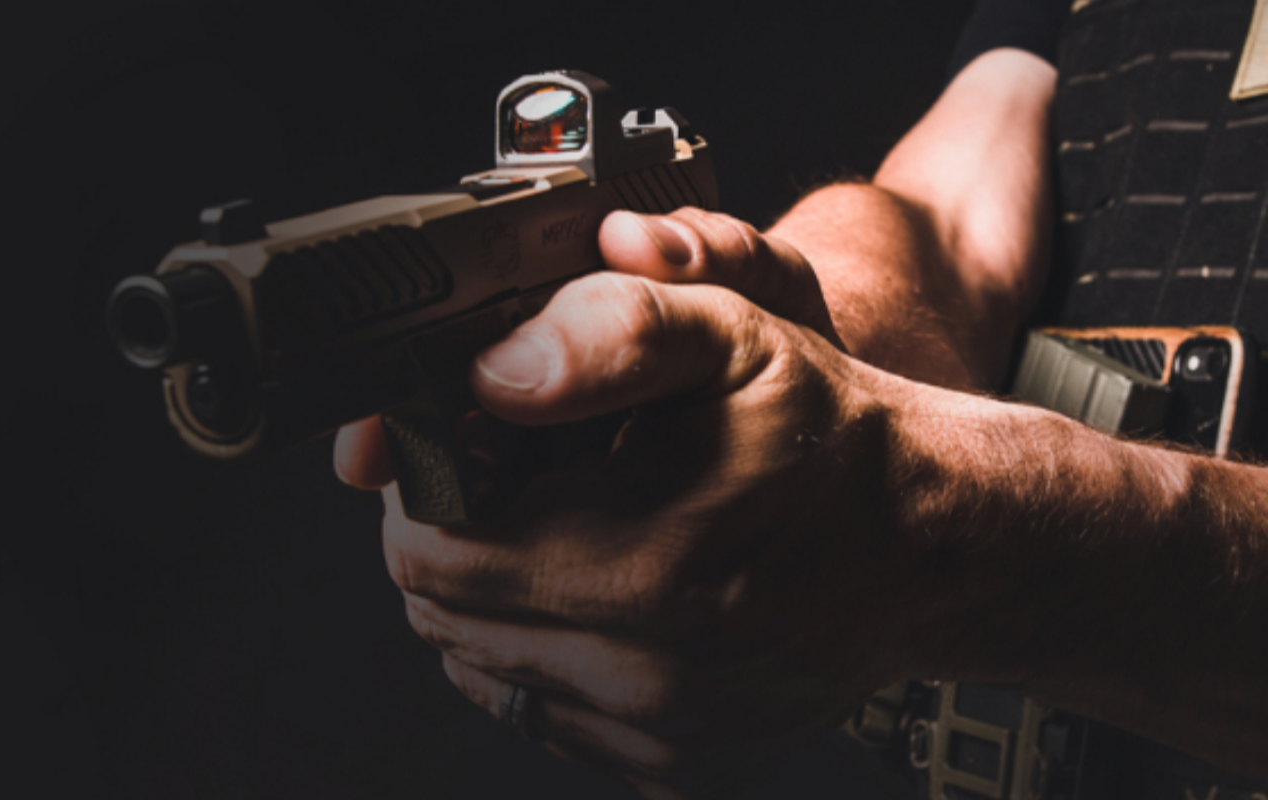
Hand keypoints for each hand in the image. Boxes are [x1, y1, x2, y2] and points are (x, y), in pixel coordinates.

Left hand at [336, 209, 935, 794]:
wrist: (941, 542)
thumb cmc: (833, 437)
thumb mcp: (734, 334)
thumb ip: (609, 333)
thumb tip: (495, 374)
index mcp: (641, 562)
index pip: (429, 550)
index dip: (423, 490)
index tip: (456, 449)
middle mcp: (645, 668)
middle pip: (441, 616)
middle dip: (449, 540)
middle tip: (504, 483)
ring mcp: (660, 729)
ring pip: (479, 669)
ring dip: (490, 599)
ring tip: (557, 532)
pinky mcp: (674, 762)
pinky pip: (541, 712)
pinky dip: (540, 654)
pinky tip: (594, 593)